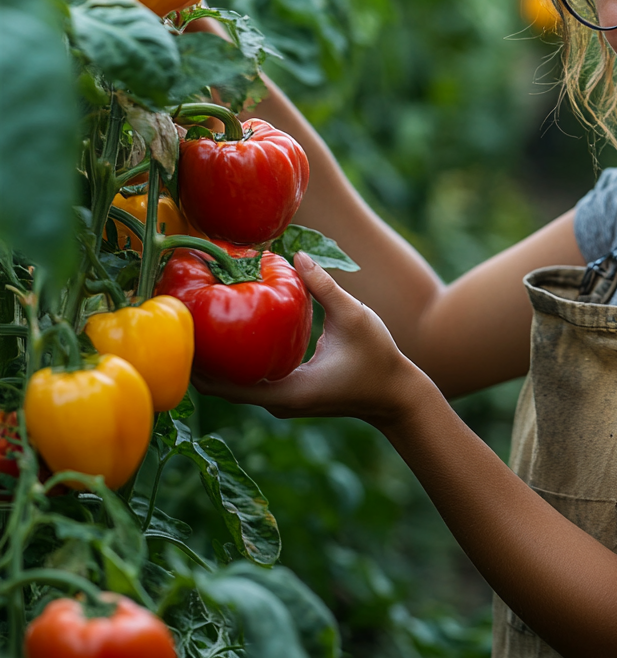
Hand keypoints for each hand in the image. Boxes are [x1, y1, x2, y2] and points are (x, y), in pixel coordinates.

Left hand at [191, 253, 429, 424]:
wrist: (397, 396)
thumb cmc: (379, 358)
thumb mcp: (354, 316)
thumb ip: (324, 287)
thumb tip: (295, 255)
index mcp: (288, 392)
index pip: (227, 387)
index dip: (198, 364)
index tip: (181, 333)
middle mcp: (278, 402)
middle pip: (222, 387)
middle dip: (199, 358)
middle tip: (180, 319)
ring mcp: (281, 400)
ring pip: (234, 384)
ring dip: (215, 359)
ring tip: (193, 324)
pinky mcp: (288, 393)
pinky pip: (251, 378)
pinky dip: (235, 360)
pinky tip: (225, 333)